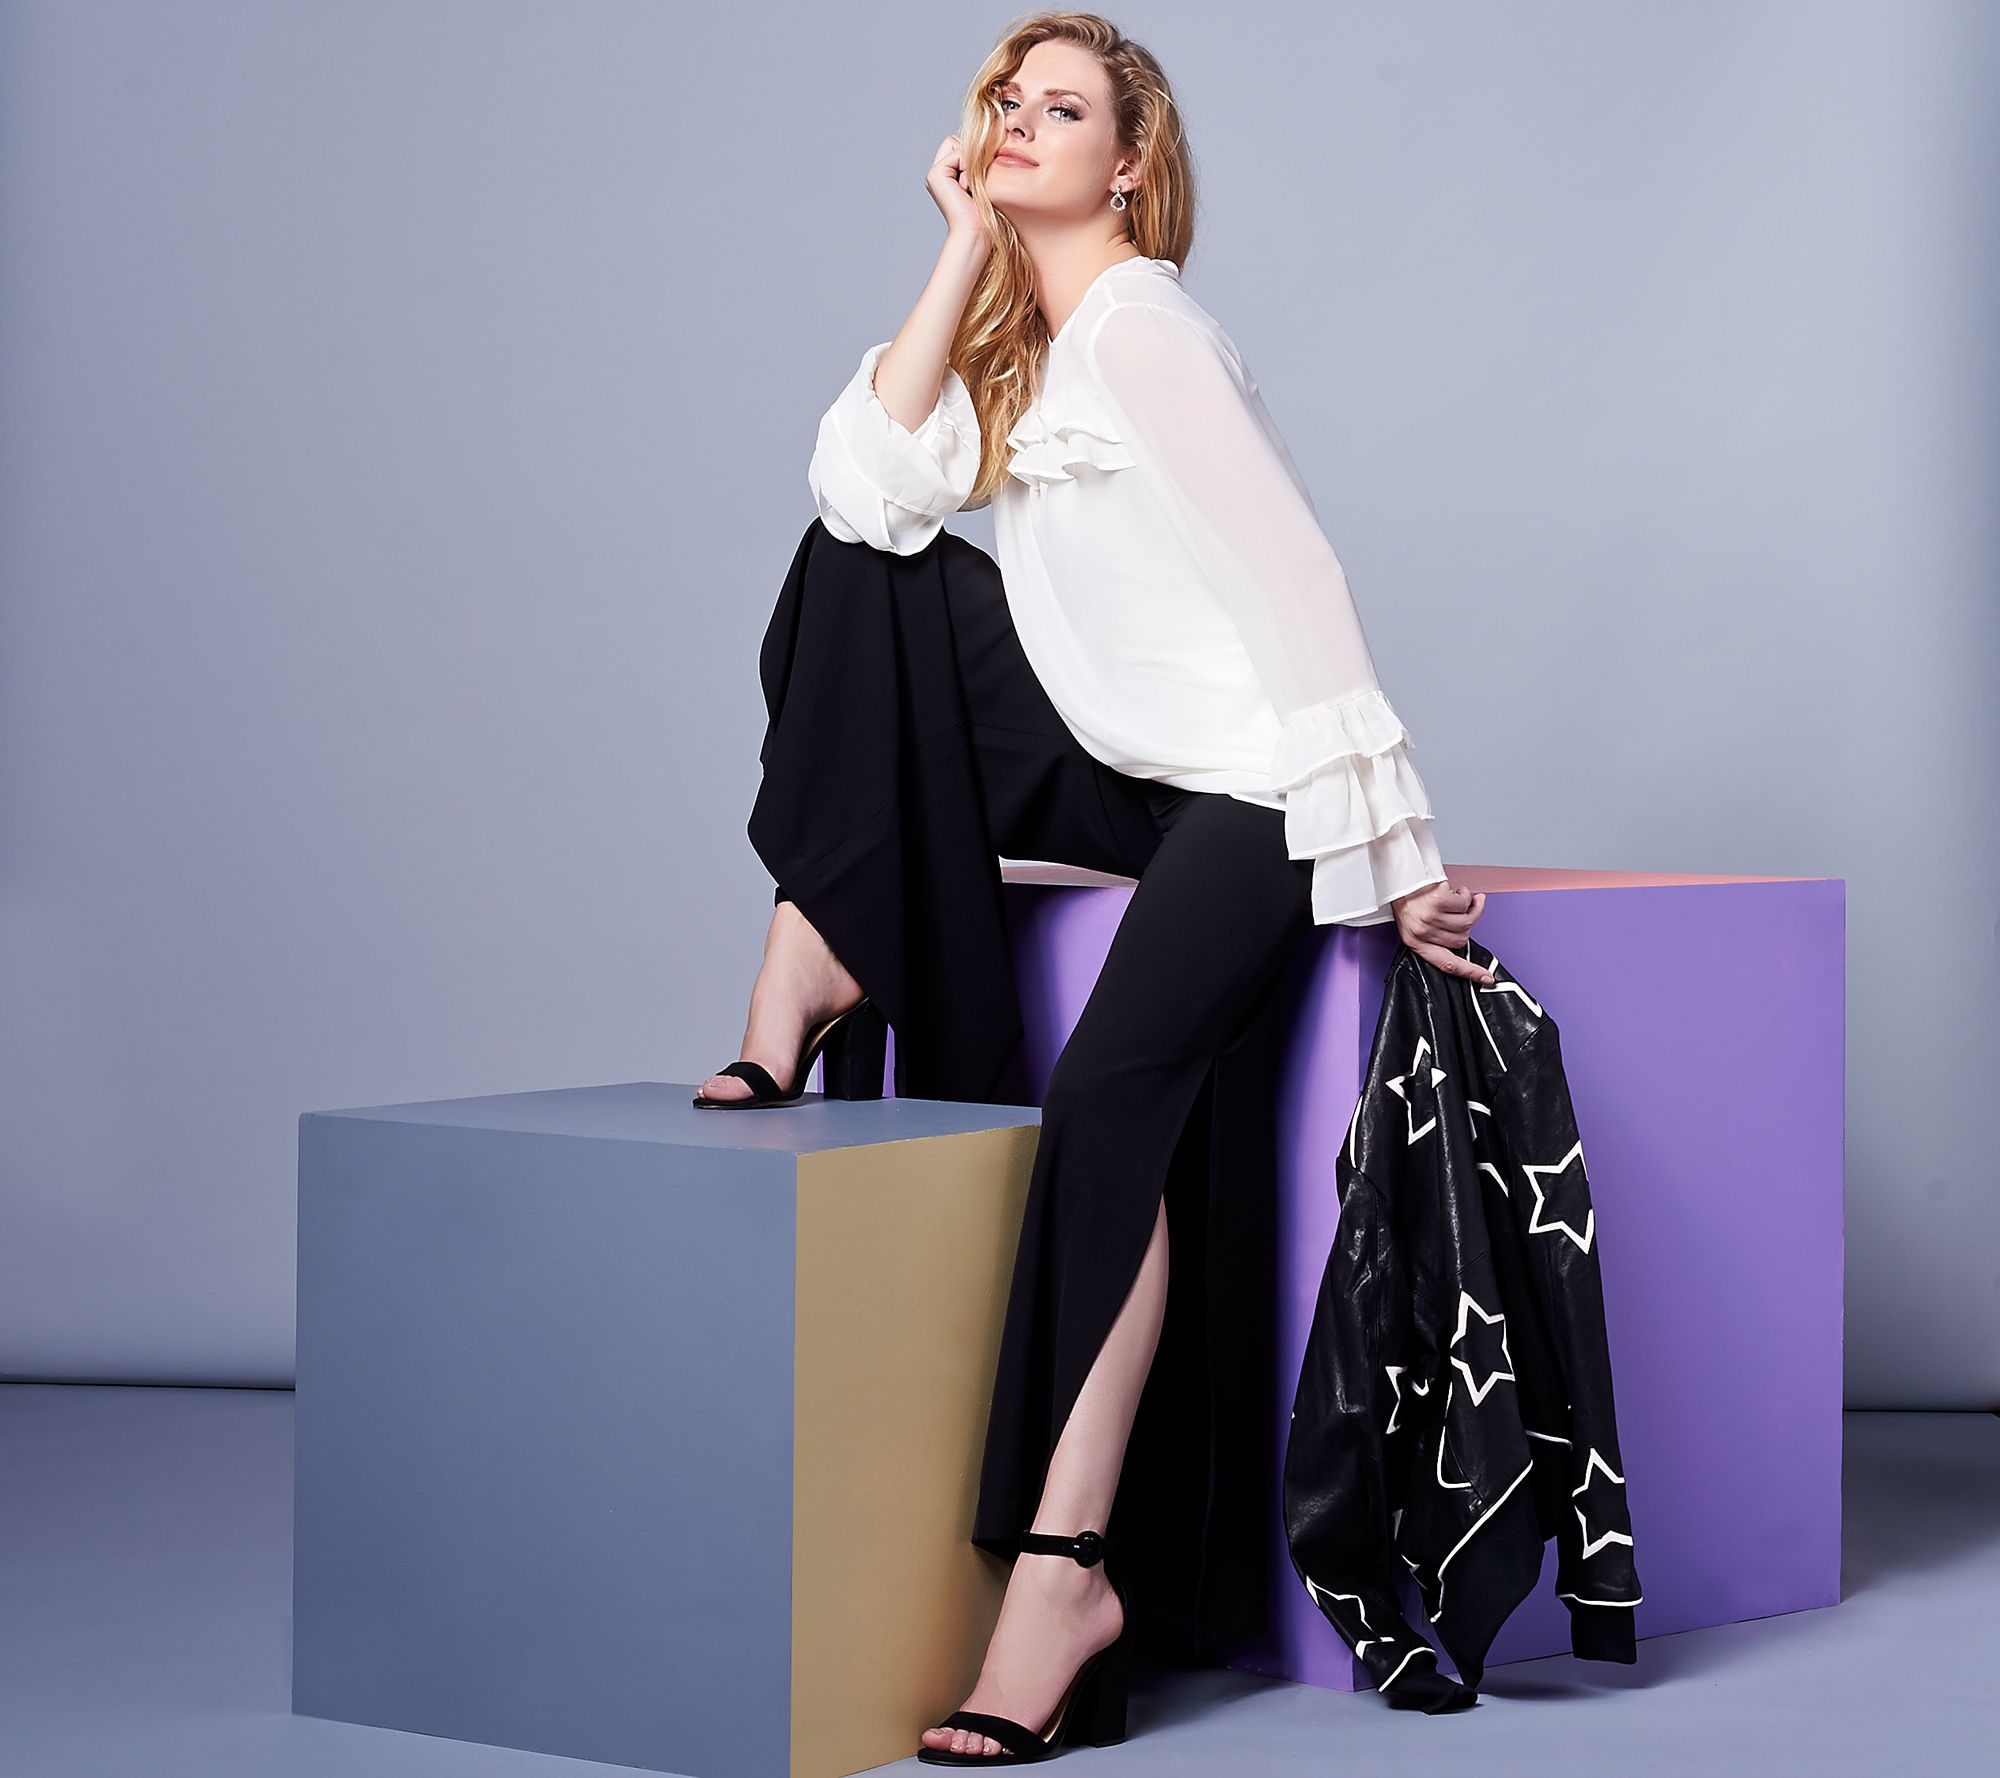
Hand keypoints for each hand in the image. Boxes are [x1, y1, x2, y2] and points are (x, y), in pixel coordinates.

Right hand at [925, 134, 992, 253]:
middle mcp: (939, 172)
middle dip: (972, 157)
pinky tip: (967, 190)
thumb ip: (981, 158)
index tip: (982, 180)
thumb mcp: (986, 179)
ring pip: (958, 144)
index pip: (963, 143)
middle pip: (958, 140)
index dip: (976, 155)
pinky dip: (968, 170)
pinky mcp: (935, 175)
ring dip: (972, 164)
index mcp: (949, 174)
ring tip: (972, 188)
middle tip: (976, 185)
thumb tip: (993, 132)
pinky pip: (958, 153)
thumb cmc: (986, 212)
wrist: (977, 233)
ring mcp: (934, 173)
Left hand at [1392, 879, 1492, 983]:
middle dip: (1468, 923)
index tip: (1486, 978)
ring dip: (1469, 906)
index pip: (1446, 964)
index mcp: (1415, 942)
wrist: (1398, 875)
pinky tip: (1454, 889)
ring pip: (1467, 922)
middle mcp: (1422, 933)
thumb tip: (1462, 936)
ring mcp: (1430, 918)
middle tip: (1464, 909)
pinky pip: (1465, 904)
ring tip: (1459, 896)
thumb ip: (1434, 935)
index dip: (1469, 972)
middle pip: (1462, 940)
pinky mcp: (1438, 902)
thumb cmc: (1406, 896)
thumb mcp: (1414, 923)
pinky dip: (1464, 894)